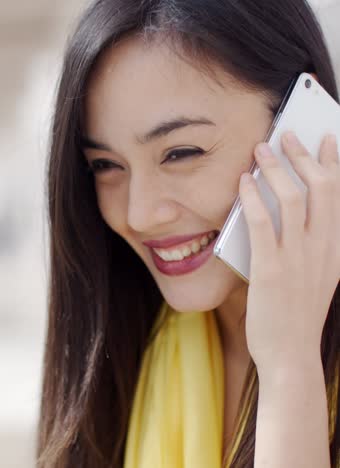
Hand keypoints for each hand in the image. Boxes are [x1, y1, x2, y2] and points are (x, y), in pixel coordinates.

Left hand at [238, 131, 339, 374]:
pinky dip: (253, 198)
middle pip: (320, 189)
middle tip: (287, 134)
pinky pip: (263, 224)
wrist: (290, 354)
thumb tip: (287, 214)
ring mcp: (298, 259)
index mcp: (335, 250)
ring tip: (262, 149)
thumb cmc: (295, 315)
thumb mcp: (313, 277)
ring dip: (276, 169)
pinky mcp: (272, 271)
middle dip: (303, 156)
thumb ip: (307, 247)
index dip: (334, 164)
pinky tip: (243, 181)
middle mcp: (323, 249)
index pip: (339, 197)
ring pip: (293, 200)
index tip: (328, 139)